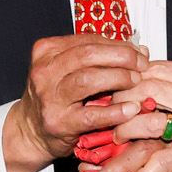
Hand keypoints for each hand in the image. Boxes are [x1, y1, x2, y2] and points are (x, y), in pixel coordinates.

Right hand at [6, 34, 152, 171]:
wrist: (31, 131)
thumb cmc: (54, 97)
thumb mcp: (68, 70)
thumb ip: (97, 58)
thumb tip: (138, 50)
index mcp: (46, 52)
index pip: (88, 40)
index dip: (118, 44)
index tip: (138, 51)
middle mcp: (45, 72)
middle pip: (88, 54)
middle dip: (121, 56)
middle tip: (141, 64)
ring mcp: (49, 98)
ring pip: (88, 79)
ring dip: (119, 78)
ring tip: (136, 81)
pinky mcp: (59, 123)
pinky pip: (91, 115)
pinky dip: (115, 111)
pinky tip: (131, 108)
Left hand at [90, 61, 171, 171]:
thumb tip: (149, 74)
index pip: (156, 69)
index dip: (131, 78)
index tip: (122, 88)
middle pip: (146, 90)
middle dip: (122, 102)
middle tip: (114, 112)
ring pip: (148, 123)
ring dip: (126, 132)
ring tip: (121, 138)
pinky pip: (162, 161)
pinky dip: (145, 169)